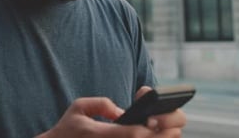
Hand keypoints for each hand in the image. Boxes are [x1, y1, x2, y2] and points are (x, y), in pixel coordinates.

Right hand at [36, 92, 185, 137]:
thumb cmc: (68, 129)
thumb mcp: (79, 107)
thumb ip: (101, 104)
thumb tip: (121, 112)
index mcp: (100, 135)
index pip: (132, 134)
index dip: (148, 128)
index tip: (155, 120)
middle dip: (160, 136)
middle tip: (171, 128)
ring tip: (166, 133)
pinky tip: (149, 136)